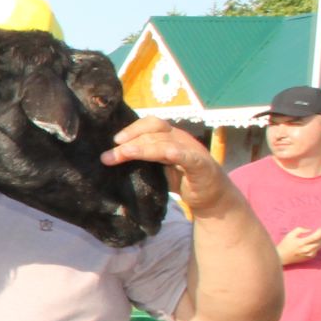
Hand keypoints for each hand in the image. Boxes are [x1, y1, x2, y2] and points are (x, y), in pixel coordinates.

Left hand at [102, 117, 230, 212]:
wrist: (211, 196)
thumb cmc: (182, 179)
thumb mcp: (158, 167)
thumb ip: (142, 159)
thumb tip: (111, 158)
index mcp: (170, 136)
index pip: (150, 124)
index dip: (132, 129)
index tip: (114, 141)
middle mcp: (180, 139)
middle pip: (153, 132)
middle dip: (129, 142)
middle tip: (108, 155)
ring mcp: (191, 150)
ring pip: (165, 143)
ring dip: (141, 148)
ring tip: (123, 154)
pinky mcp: (201, 165)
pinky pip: (188, 157)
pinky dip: (177, 154)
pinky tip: (167, 154)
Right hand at [276, 225, 320, 264]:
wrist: (282, 257)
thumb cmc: (285, 244)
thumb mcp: (290, 234)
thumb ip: (300, 230)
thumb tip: (310, 230)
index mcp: (301, 243)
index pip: (315, 237)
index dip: (320, 232)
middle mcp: (307, 249)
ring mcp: (309, 254)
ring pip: (320, 246)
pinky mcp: (310, 257)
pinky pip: (318, 249)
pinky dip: (319, 244)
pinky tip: (320, 240)